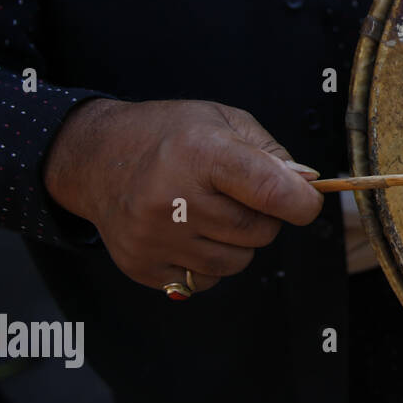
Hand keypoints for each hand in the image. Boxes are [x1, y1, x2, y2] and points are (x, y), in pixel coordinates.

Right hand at [42, 99, 323, 293]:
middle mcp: (174, 198)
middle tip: (238, 196)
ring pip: (237, 261)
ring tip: (210, 212)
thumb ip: (272, 154)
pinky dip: (207, 260)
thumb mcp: (223, 121)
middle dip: (264, 217)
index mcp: (201, 153)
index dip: (303, 202)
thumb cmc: (167, 136)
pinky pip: (205, 280)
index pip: (271, 191)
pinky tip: (187, 231)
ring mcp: (155, 237)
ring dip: (237, 241)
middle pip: (259, 232)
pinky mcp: (141, 265)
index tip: (306, 202)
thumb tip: (307, 187)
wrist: (95, 159)